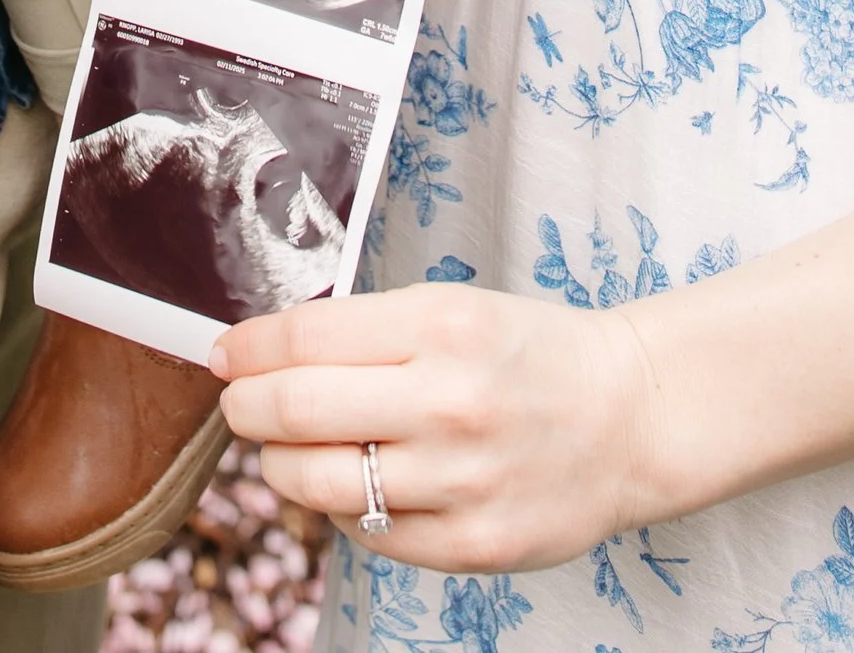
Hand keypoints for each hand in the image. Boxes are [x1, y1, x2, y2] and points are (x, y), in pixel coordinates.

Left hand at [211, 281, 667, 577]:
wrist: (628, 417)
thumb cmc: (528, 354)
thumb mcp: (450, 308)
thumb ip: (364, 331)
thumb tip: (264, 353)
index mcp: (440, 326)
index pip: (305, 337)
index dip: (248, 348)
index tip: (225, 354)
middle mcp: (448, 402)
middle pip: (296, 411)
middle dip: (246, 408)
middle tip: (238, 403)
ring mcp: (461, 481)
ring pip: (320, 484)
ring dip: (280, 467)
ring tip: (283, 452)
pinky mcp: (474, 545)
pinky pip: (368, 534)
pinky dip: (339, 511)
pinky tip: (349, 485)